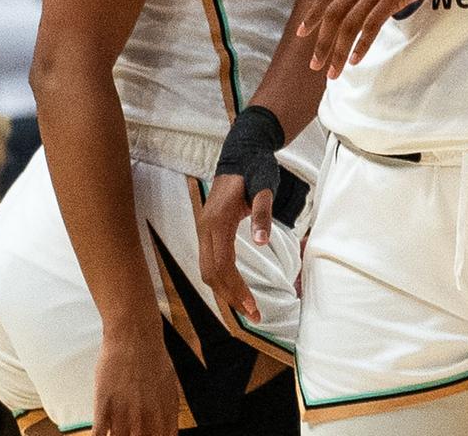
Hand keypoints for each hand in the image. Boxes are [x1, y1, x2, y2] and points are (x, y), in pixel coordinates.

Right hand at [92, 326, 178, 435]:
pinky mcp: (103, 404)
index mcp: (164, 411)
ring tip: (119, 433)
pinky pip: (98, 433)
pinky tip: (100, 435)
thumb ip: (168, 411)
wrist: (135, 337)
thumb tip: (169, 431)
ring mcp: (123, 411)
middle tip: (133, 433)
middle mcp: (145, 415)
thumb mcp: (170, 385)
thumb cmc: (154, 359)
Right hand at [196, 173, 269, 323]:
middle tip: (254, 315)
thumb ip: (262, 213)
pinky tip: (234, 289)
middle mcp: (205, 229)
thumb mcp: (264, 187)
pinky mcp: (208, 231)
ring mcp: (204, 230)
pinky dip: (221, 279)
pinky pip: (210, 261)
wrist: (241, 152)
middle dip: (231, 297)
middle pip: (211, 273)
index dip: (236, 288)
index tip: (253, 307)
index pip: (223, 264)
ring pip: (208, 270)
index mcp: (217, 221)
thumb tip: (261, 241)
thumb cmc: (254, 169)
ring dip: (225, 291)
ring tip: (247, 308)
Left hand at [299, 0, 464, 76]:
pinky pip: (371, 25)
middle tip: (315, 64)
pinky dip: (361, 45)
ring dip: (337, 51)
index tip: (302, 32)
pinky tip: (355, 60)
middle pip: (332, 13)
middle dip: (321, 42)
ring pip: (348, 24)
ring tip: (333, 72)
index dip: (312, 14)